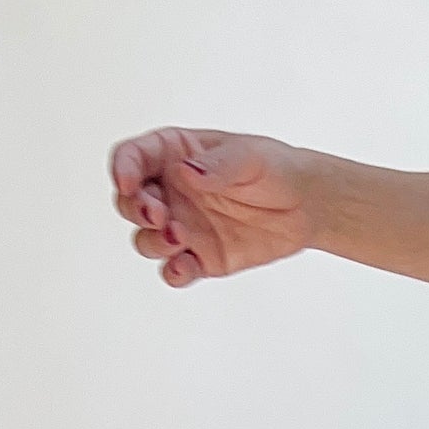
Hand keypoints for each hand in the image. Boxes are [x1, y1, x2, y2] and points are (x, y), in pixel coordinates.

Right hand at [109, 129, 315, 287]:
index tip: (127, 183)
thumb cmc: (274, 169)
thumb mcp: (249, 157)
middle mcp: (171, 192)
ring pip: (147, 240)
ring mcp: (183, 226)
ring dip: (154, 242)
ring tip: (179, 237)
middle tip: (158, 215)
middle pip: (130, 203)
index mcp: (173, 155)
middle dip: (134, 210)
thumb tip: (186, 171)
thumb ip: (217, 165)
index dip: (122, 169)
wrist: (306, 206)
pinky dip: (174, 273)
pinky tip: (185, 267)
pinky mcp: (202, 258)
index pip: (133, 158)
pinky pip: (176, 270)